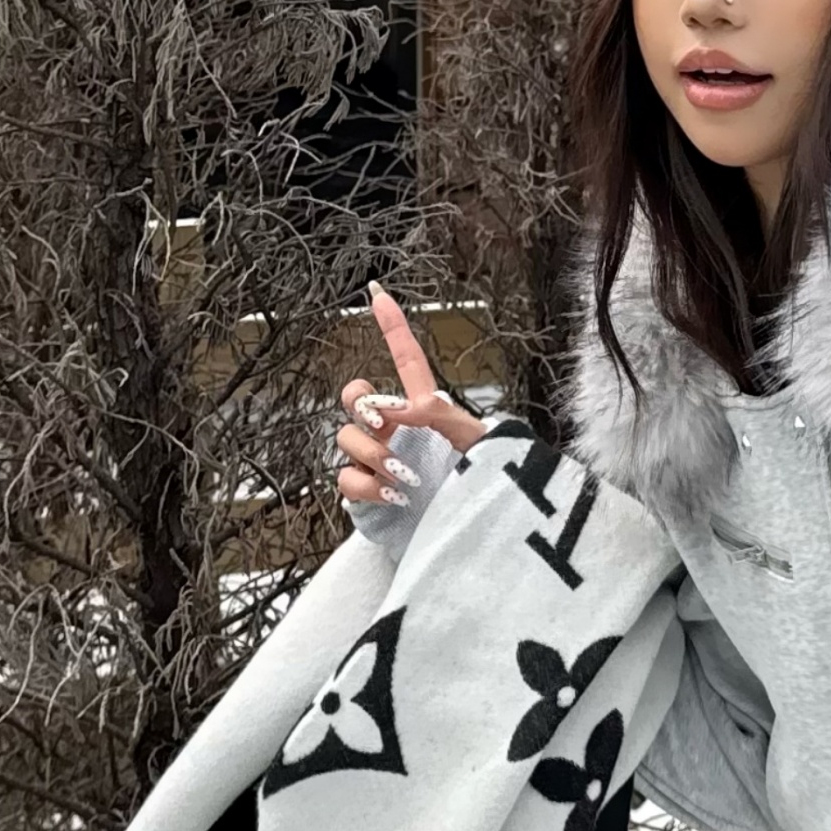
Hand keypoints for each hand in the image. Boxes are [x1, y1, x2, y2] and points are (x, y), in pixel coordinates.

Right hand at [334, 286, 488, 511]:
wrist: (472, 538)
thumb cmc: (484, 488)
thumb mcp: (478, 445)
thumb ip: (442, 417)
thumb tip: (399, 405)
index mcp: (426, 411)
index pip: (406, 360)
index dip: (392, 326)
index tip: (377, 291)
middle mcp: (395, 431)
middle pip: (355, 395)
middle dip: (361, 404)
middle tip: (384, 425)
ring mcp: (377, 462)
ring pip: (346, 438)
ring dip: (372, 454)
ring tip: (405, 475)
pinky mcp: (366, 493)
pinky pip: (346, 478)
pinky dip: (367, 486)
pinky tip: (394, 496)